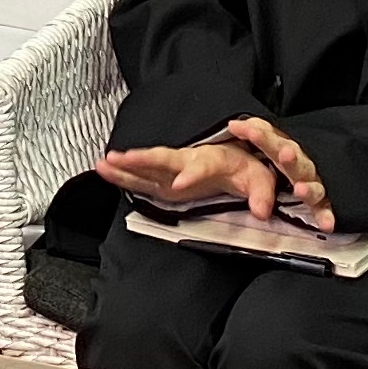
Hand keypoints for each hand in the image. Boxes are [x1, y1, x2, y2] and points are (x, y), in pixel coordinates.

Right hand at [94, 138, 280, 217]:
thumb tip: (263, 210)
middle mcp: (188, 161)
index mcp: (213, 160)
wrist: (237, 160)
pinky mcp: (165, 180)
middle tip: (124, 158)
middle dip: (144, 159)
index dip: (191, 174)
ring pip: (148, 165)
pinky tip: (104, 169)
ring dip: (126, 163)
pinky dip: (123, 173)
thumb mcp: (261, 180)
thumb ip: (262, 194)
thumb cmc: (246, 168)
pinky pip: (142, 177)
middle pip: (165, 159)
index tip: (179, 184)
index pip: (202, 166)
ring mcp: (174, 169)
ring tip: (104, 161)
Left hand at [221, 118, 332, 228]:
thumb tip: (234, 125)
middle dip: (290, 157)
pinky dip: (325, 216)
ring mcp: (311, 182)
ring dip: (308, 188)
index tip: (244, 130)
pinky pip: (324, 208)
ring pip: (313, 184)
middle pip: (295, 159)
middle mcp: (299, 163)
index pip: (271, 137)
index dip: (260, 134)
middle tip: (285, 154)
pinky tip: (326, 224)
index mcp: (283, 147)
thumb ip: (252, 133)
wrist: (308, 172)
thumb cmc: (280, 156)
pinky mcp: (320, 201)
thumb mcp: (265, 143)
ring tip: (300, 190)